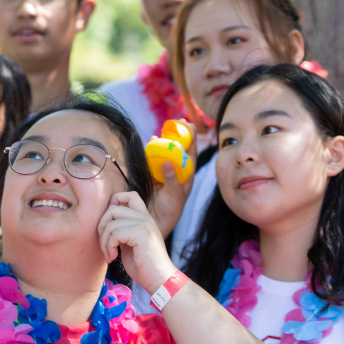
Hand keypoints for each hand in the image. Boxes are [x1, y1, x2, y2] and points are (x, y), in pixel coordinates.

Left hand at [97, 191, 177, 292]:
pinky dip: (108, 247)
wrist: (160, 280)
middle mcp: (145, 217)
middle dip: (101, 226)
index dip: (113, 204)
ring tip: (109, 255)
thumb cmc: (143, 266)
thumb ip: (121, 230)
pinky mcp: (141, 233)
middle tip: (104, 244)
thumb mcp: (129, 244)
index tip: (108, 226)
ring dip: (104, 242)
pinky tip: (113, 257)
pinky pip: (114, 234)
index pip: (128, 195)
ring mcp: (144, 224)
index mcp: (144, 218)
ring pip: (110, 223)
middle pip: (113, 208)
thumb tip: (103, 222)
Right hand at [148, 119, 196, 237]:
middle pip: (179, 149)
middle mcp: (176, 171)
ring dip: (165, 140)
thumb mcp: (175, 195)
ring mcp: (163, 172)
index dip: (192, 138)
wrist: (155, 222)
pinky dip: (152, 149)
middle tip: (176, 121)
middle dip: (178, 135)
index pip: (192, 153)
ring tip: (164, 128)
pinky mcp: (151, 175)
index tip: (191, 124)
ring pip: (166, 152)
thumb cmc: (170, 211)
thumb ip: (172, 178)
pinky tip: (152, 140)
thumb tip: (168, 160)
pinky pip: (152, 158)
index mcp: (186, 176)